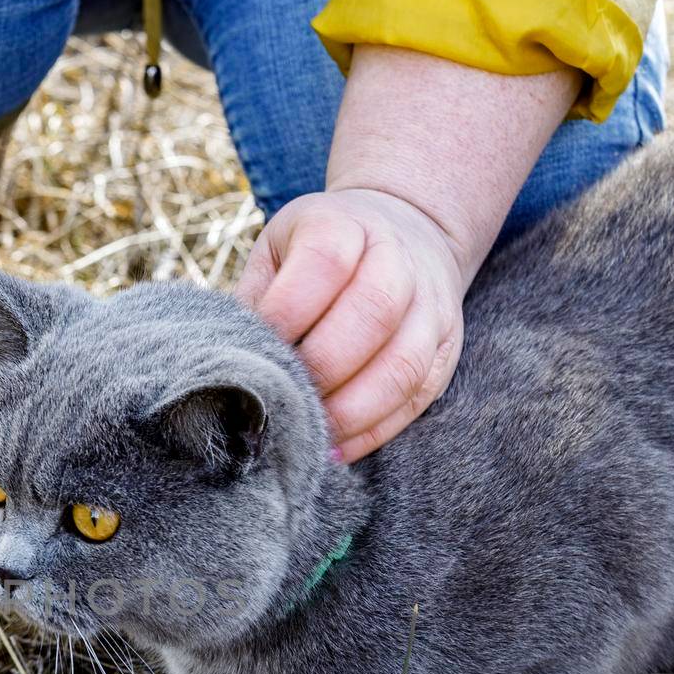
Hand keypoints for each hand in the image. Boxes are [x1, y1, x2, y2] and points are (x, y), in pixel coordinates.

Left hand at [235, 187, 464, 463]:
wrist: (402, 231)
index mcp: (345, 225)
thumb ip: (256, 300)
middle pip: (373, 314)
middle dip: (321, 369)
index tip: (254, 352)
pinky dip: (374, 431)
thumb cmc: (316, 253)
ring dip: (351, 411)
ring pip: (403, 364)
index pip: (323, 264)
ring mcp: (431, 306)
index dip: (285, 314)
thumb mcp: (279, 253)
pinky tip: (336, 448)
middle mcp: (398, 259)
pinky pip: (417, 398)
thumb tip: (228, 365)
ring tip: (310, 436)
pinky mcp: (446, 349)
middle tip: (282, 401)